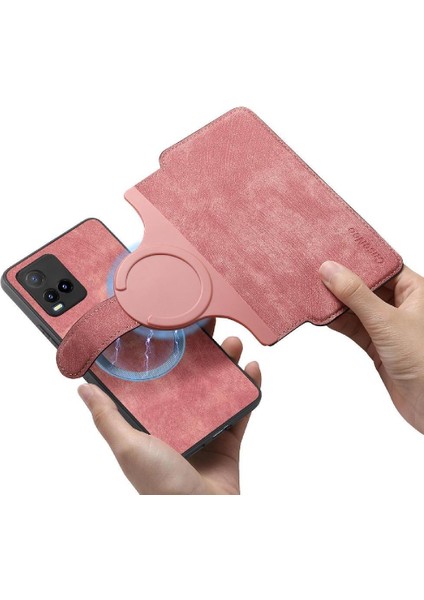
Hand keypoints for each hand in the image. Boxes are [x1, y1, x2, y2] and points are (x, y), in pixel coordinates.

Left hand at [78, 327, 260, 493]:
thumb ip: (107, 417)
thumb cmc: (159, 485)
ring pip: (219, 388)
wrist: (201, 516)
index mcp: (153, 420)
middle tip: (207, 327)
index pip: (159, 378)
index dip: (167, 352)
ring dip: (228, 364)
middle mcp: (179, 421)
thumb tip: (83, 389)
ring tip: (233, 343)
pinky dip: (250, 388)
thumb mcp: (128, 446)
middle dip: (201, 351)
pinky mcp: (229, 439)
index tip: (172, 328)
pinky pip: (242, 409)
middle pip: (192, 377)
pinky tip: (253, 370)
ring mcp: (206, 428)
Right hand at [319, 261, 423, 433]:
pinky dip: (336, 322)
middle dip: (342, 280)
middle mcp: (402, 305)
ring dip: (335, 302)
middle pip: (366, 285)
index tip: (332, 250)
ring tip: (310, 290)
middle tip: (315, 269)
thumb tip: (330, 269)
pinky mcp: (377, 345)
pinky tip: (319, 314)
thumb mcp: (386, 321)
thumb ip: (356, 295)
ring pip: (356, 307)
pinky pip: (352, 327)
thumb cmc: (423, 359)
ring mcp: (388, 326)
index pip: (382, 266)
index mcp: (415, 291)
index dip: (358, 258)